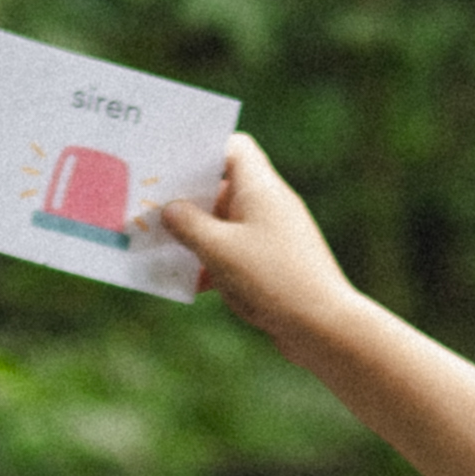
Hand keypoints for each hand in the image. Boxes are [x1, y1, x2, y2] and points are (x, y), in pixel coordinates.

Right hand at [150, 129, 349, 351]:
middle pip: (222, 188)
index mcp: (260, 187)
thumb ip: (188, 224)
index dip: (202, 152)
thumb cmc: (272, 278)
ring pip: (225, 226)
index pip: (233, 148)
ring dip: (196, 237)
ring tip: (160, 249)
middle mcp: (268, 205)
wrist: (324, 327)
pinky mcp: (272, 266)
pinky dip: (212, 264)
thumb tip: (169, 209)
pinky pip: (234, 255)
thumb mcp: (218, 249)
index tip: (171, 168)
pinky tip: (188, 284)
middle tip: (151, 211)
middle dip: (188, 202)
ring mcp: (272, 236)